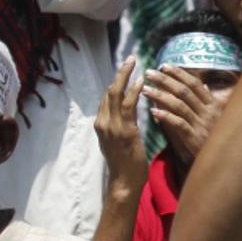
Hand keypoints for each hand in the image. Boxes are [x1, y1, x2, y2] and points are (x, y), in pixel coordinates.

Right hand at [93, 58, 146, 192]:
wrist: (125, 182)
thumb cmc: (126, 164)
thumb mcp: (118, 141)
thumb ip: (120, 125)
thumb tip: (127, 112)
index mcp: (101, 125)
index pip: (107, 97)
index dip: (116, 81)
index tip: (126, 69)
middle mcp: (103, 123)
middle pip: (109, 91)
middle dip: (119, 73)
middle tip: (130, 58)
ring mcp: (112, 126)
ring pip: (115, 94)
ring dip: (125, 75)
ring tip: (134, 61)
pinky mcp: (124, 131)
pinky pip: (128, 105)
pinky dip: (133, 91)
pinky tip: (141, 81)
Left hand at [142, 65, 226, 161]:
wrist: (223, 162)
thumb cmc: (216, 139)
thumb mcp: (215, 117)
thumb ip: (207, 102)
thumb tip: (202, 85)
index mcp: (213, 104)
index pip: (194, 84)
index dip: (179, 73)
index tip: (164, 66)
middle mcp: (208, 112)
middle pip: (184, 91)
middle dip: (165, 80)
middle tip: (149, 73)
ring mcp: (202, 125)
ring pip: (179, 105)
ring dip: (160, 95)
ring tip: (145, 90)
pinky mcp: (195, 138)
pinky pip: (178, 123)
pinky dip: (166, 116)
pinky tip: (153, 111)